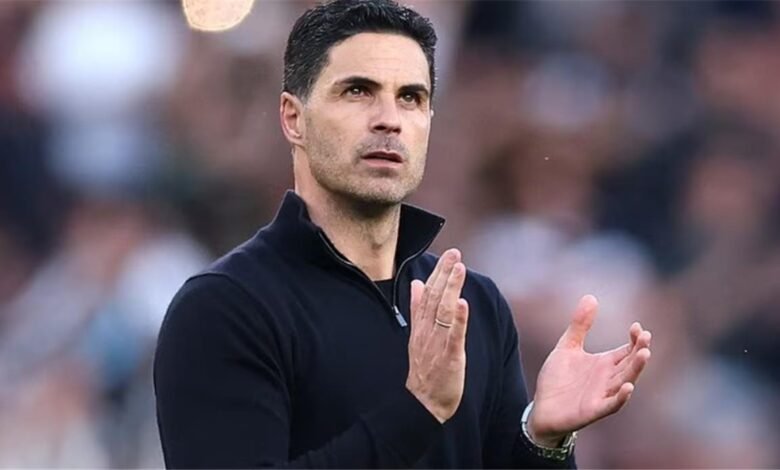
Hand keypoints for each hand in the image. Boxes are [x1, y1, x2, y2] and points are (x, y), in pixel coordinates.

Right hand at [406, 248, 469, 422]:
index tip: (448, 255)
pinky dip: (458, 319)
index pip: (428, 294)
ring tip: (459, 269)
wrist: (423, 404)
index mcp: (421, 325)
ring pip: (443, 311)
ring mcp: (437, 344)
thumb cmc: (425, 370)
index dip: (438, 273)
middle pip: (435, 298)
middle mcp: (427, 331)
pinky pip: (453, 336)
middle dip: (444, 274)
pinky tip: (462, 303)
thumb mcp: (417, 336)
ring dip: (450, 289)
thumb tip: (417, 283)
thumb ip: (417, 309)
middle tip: (454, 253)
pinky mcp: (449, 358)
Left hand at [528, 295, 651, 445]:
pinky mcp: (593, 410)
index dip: (635, 339)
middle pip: (629, 364)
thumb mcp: (567, 347)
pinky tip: (628, 387)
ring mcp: (602, 395)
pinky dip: (621, 397)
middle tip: (646, 337)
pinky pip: (611, 405)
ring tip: (644, 354)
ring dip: (635, 370)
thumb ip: (579, 326)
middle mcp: (608, 379)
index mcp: (604, 364)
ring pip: (625, 382)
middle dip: (639, 351)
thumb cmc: (557, 379)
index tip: (637, 327)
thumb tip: (591, 297)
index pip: (626, 350)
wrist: (542, 408)